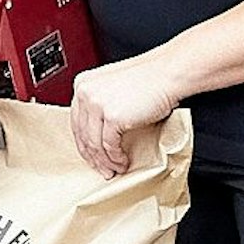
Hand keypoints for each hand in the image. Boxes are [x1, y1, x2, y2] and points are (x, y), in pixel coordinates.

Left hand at [69, 57, 184, 178]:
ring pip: (94, 144)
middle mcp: (86, 93)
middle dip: (93, 157)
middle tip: (102, 169)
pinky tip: (123, 163)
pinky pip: (109, 146)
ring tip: (113, 170)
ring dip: (104, 162)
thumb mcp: (113, 86)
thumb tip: (98, 130)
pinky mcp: (113, 117)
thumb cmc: (148, 78)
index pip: (76, 121)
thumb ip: (101, 102)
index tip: (91, 155)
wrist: (167, 73)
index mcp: (83, 84)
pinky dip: (116, 158)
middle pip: (82, 135)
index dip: (84, 143)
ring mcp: (97, 104)